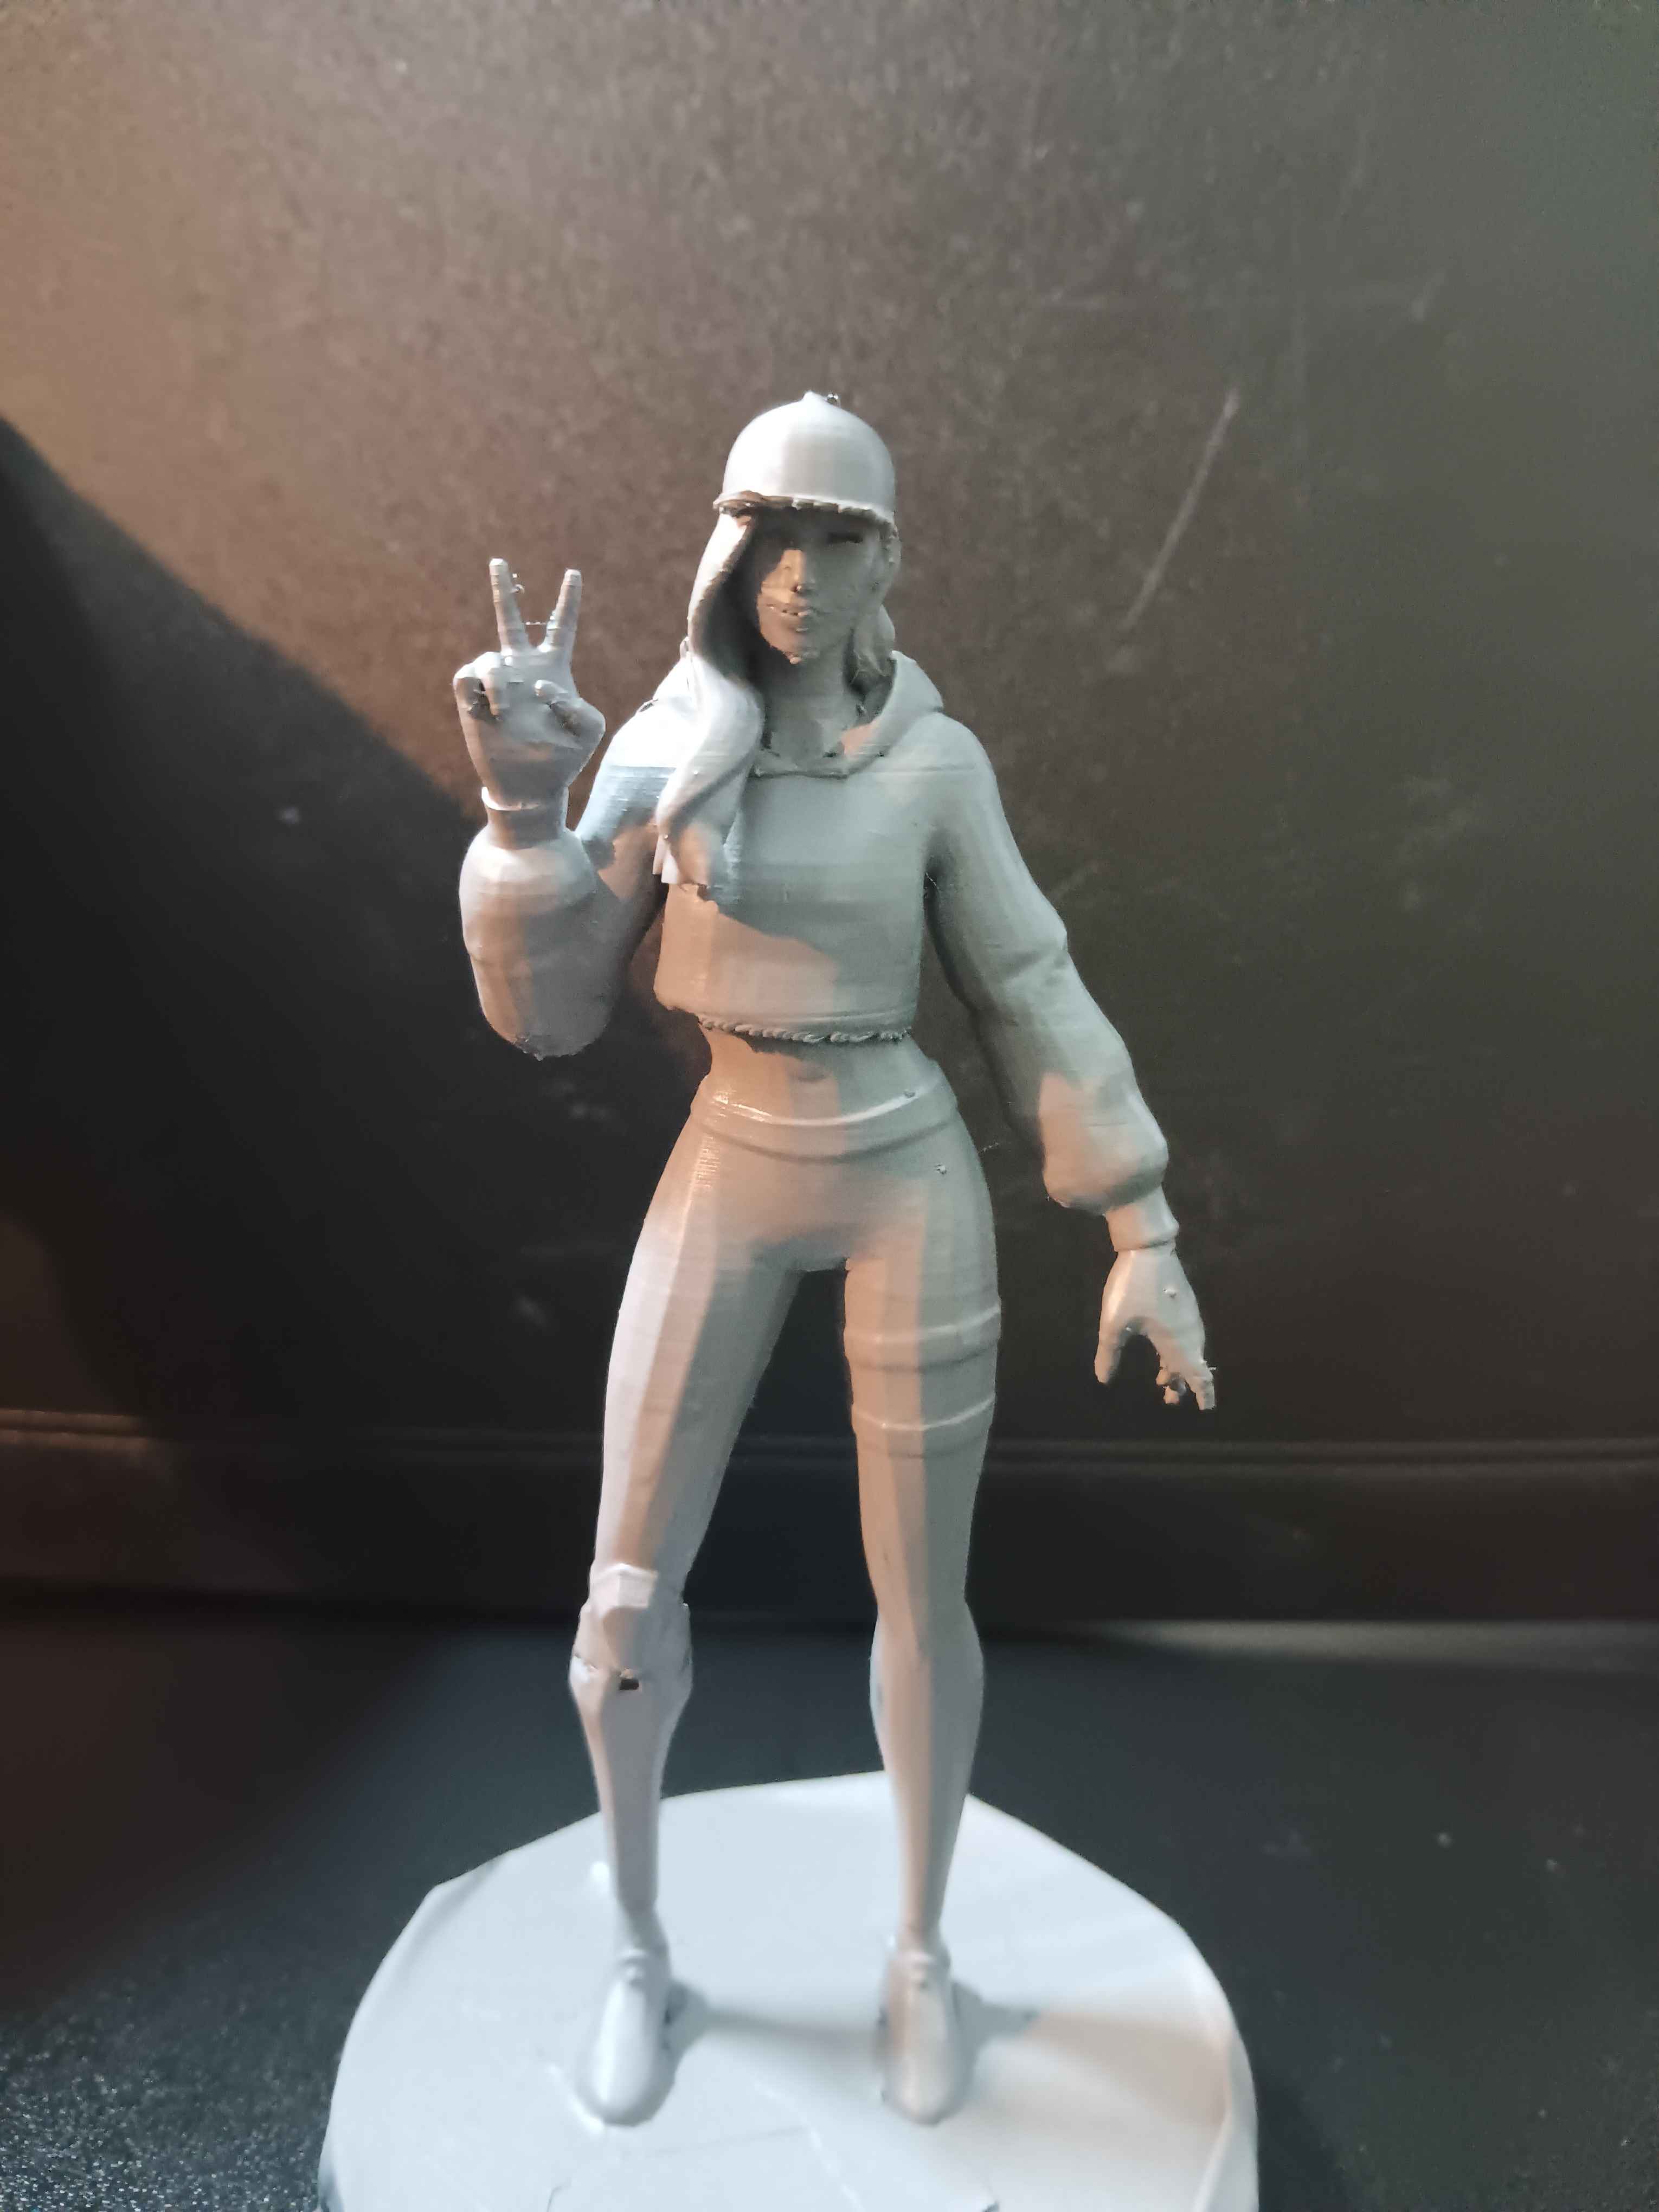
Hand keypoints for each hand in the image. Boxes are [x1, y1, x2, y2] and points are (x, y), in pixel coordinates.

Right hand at [453, 558, 605, 806]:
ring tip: (504, 710)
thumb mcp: (589, 732)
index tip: (574, 573)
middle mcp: (522, 669)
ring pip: (488, 656)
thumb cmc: (562, 759)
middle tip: (499, 561)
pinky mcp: (471, 700)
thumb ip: (579, 705)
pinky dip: (479, 691)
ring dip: (498, 683)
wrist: (530, 786)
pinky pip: (466, 676)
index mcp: (554, 669)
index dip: (568, 600)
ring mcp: (496, 683)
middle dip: (503, 589)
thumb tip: (541, 686)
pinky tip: (490, 712)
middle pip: (510, 619)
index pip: (562, 626)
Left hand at [1095, 1244, 1215, 1408]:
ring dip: (1178, 1368)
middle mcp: (1189, 1332)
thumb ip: (1109, 1354)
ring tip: (1162, 1381)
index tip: (1205, 1409)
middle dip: (1183, 1384)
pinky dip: (1177, 1352)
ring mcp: (1188, 1317)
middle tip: (1168, 1400)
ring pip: (1189, 1351)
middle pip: (1192, 1365)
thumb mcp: (1114, 1324)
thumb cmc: (1131, 1287)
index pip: (1198, 1374)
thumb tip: (1103, 1380)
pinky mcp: (1184, 1305)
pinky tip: (1163, 1354)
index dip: (1203, 1393)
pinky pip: (1186, 1337)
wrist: (1148, 1248)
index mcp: (1176, 1341)